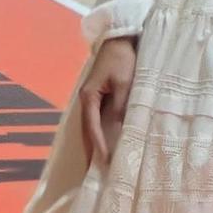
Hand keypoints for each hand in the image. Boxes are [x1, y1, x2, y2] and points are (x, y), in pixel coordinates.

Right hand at [80, 37, 137, 165]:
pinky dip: (102, 134)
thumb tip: (120, 129)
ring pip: (93, 127)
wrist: (121, 38)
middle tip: (98, 174)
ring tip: (101, 165)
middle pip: (88, 131)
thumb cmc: (123, 58)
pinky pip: (99, 120)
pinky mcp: (101, 98)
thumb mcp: (125, 82)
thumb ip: (122, 105)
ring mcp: (92, 100)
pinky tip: (108, 145)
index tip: (104, 162)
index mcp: (88, 97)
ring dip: (97, 144)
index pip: (92, 126)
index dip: (98, 145)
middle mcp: (86, 101)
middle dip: (92, 151)